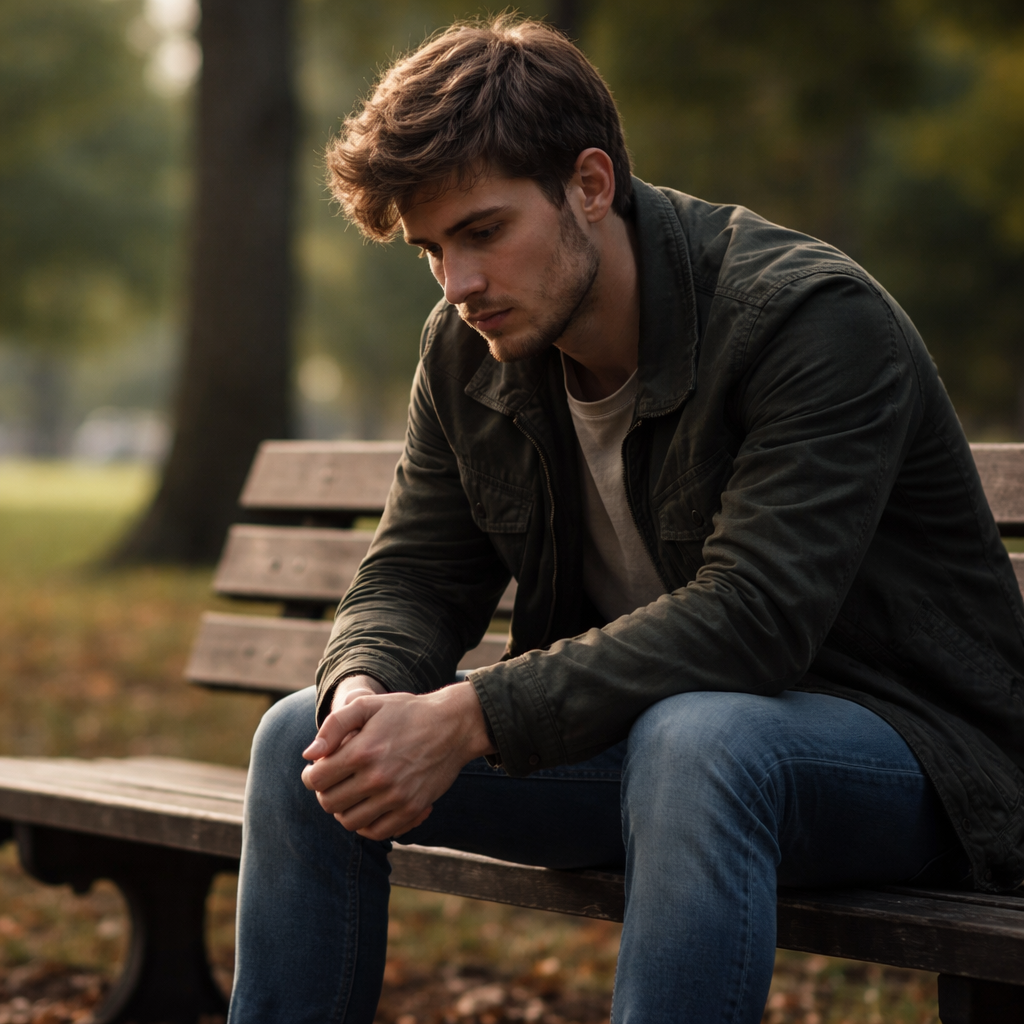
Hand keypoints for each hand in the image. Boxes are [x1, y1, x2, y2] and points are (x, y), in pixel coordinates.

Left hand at [300, 681, 494, 839]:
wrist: (452, 726)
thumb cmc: (406, 712)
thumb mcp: (368, 705)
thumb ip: (334, 726)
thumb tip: (309, 755)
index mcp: (362, 752)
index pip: (317, 780)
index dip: (310, 775)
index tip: (317, 770)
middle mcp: (378, 778)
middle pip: (329, 803)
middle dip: (325, 792)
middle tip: (335, 780)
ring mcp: (396, 797)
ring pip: (349, 822)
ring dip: (344, 809)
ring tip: (351, 793)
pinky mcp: (412, 809)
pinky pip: (377, 831)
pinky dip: (366, 824)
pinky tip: (369, 806)